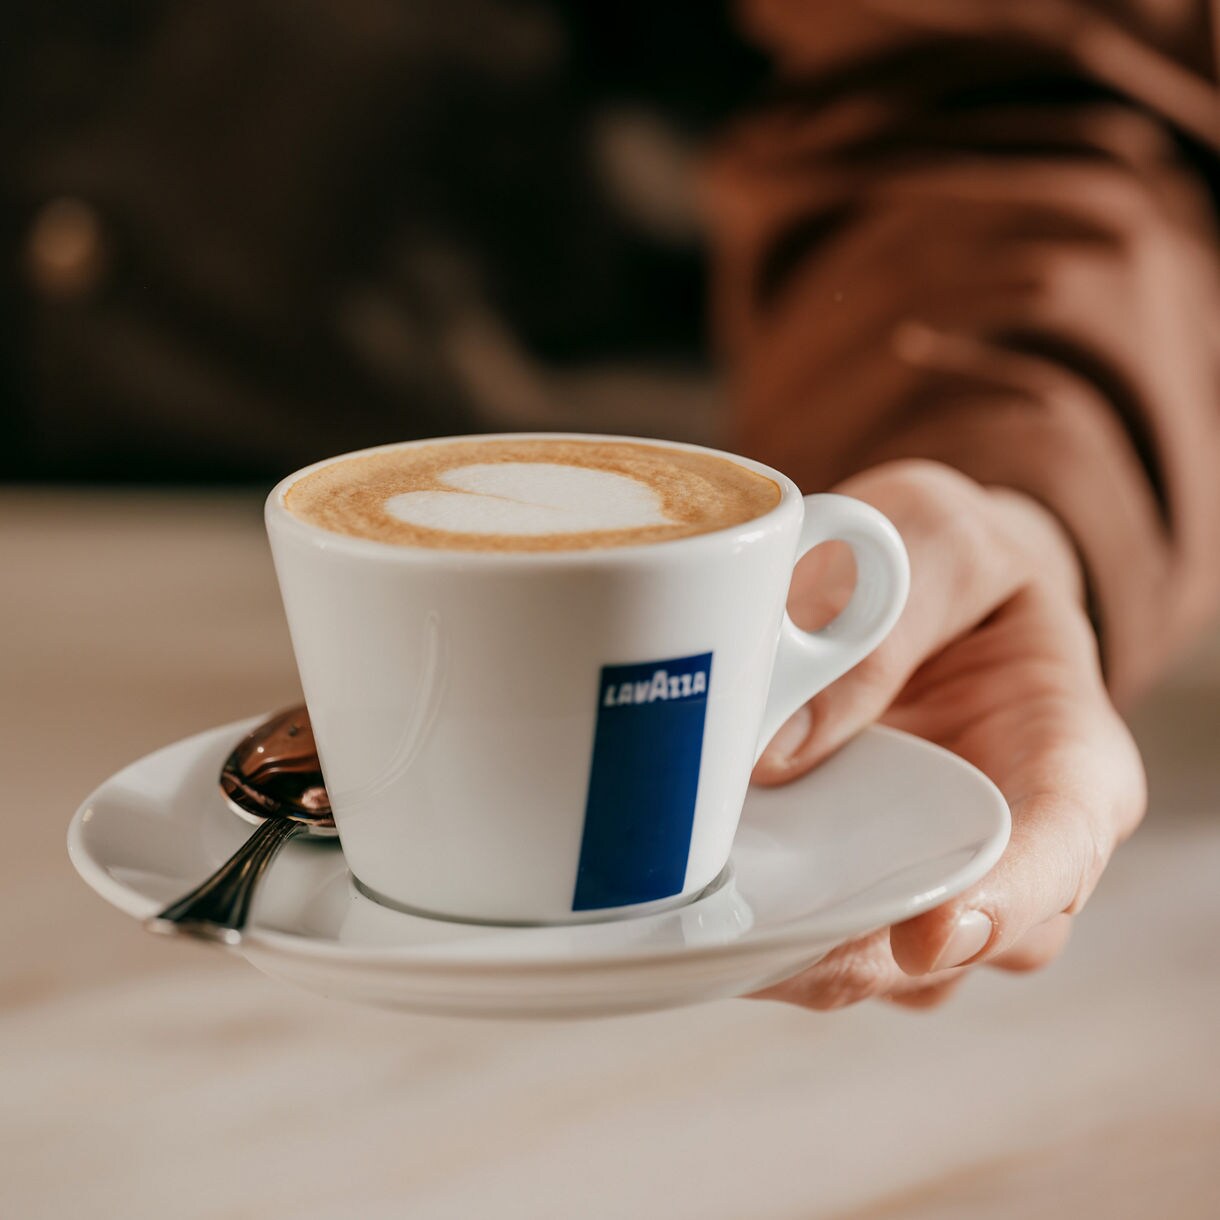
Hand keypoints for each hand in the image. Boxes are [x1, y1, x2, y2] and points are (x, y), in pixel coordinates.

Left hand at [753, 460, 1145, 1009]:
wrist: (923, 580)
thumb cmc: (949, 560)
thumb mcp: (934, 541)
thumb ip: (876, 629)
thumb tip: (778, 755)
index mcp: (1068, 754)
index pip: (1062, 847)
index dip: (1003, 904)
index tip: (927, 936)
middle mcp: (1015, 841)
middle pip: (967, 939)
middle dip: (866, 953)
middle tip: (764, 936)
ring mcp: (936, 872)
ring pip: (886, 965)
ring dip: (801, 960)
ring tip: (713, 929)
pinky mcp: (864, 880)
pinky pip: (824, 939)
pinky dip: (764, 938)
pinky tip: (696, 909)